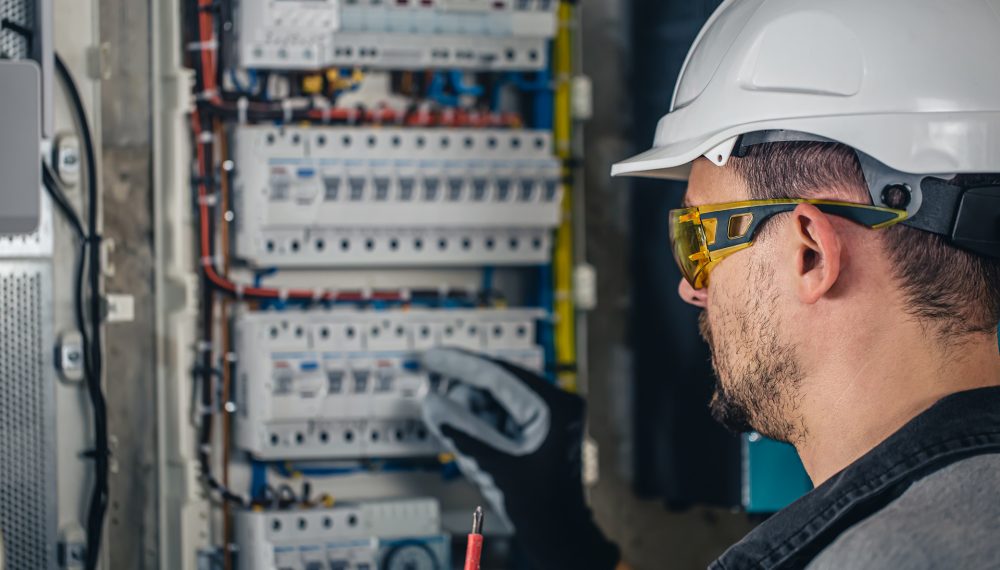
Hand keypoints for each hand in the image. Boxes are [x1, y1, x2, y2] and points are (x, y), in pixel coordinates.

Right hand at [421, 348, 619, 569]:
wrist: (560, 534)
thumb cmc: (540, 507)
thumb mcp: (494, 466)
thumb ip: (461, 432)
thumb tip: (432, 403)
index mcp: (553, 407)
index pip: (499, 374)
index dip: (460, 364)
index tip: (432, 357)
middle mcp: (556, 403)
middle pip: (498, 382)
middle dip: (463, 391)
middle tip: (432, 391)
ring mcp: (550, 414)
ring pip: (497, 397)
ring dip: (470, 411)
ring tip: (457, 432)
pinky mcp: (540, 426)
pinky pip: (502, 413)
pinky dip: (481, 423)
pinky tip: (469, 438)